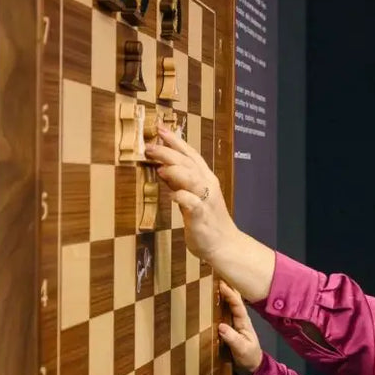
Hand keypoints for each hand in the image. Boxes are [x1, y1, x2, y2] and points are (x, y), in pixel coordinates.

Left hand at [145, 127, 234, 264]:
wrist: (225, 245)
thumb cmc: (207, 221)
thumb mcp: (191, 197)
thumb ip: (180, 182)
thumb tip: (163, 167)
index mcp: (205, 178)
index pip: (190, 154)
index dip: (175, 141)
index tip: (160, 130)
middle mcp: (207, 185)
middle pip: (188, 163)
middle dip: (168, 152)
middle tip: (150, 147)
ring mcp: (205, 201)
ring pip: (192, 179)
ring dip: (176, 171)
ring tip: (160, 168)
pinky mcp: (201, 217)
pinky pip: (192, 204)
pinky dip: (182, 197)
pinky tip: (172, 195)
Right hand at [217, 281, 263, 374]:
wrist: (251, 367)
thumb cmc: (249, 357)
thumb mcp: (242, 350)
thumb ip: (232, 339)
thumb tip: (220, 326)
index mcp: (244, 322)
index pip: (237, 305)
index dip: (230, 294)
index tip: (221, 284)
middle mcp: (239, 319)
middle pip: (233, 300)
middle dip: (227, 287)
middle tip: (217, 274)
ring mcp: (234, 323)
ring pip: (228, 305)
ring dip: (222, 294)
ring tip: (213, 282)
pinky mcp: (228, 328)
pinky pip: (223, 313)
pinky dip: (218, 304)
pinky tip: (211, 299)